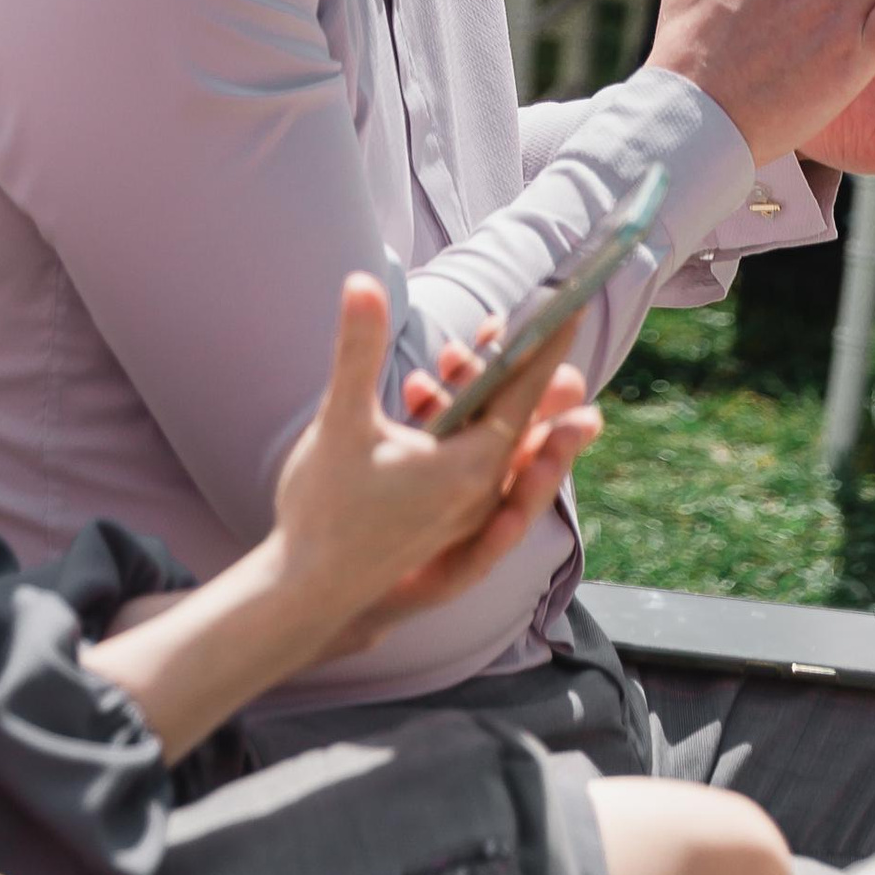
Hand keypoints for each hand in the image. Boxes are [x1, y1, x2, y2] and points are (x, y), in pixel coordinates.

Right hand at [269, 275, 599, 651]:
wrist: (306, 591)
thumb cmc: (325, 510)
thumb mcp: (340, 421)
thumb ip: (358, 350)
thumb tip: (362, 283)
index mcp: (469, 467)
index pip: (523, 391)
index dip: (545, 343)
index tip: (568, 304)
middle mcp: (480, 492)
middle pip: (520, 415)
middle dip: (515, 365)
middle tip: (502, 325)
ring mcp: (466, 511)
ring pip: (496, 440)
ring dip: (480, 394)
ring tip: (455, 356)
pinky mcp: (446, 519)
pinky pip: (475, 462)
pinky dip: (463, 425)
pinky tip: (422, 395)